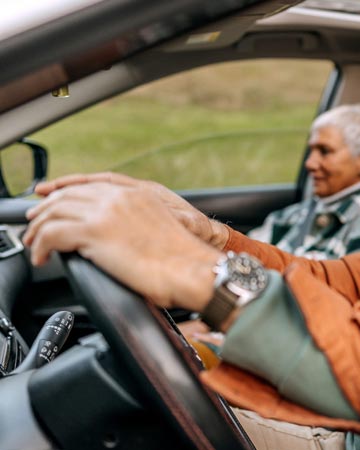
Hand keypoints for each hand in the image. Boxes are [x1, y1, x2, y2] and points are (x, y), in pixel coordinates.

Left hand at [24, 181, 220, 310]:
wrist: (193, 268)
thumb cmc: (185, 259)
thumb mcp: (162, 228)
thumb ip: (140, 222)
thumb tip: (123, 236)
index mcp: (140, 193)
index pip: (93, 182)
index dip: (67, 187)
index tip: (51, 195)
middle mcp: (122, 197)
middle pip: (70, 193)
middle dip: (47, 207)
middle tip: (35, 222)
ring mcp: (107, 212)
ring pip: (56, 210)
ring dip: (39, 227)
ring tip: (35, 243)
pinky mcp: (95, 232)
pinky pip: (52, 233)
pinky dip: (41, 245)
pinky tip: (43, 256)